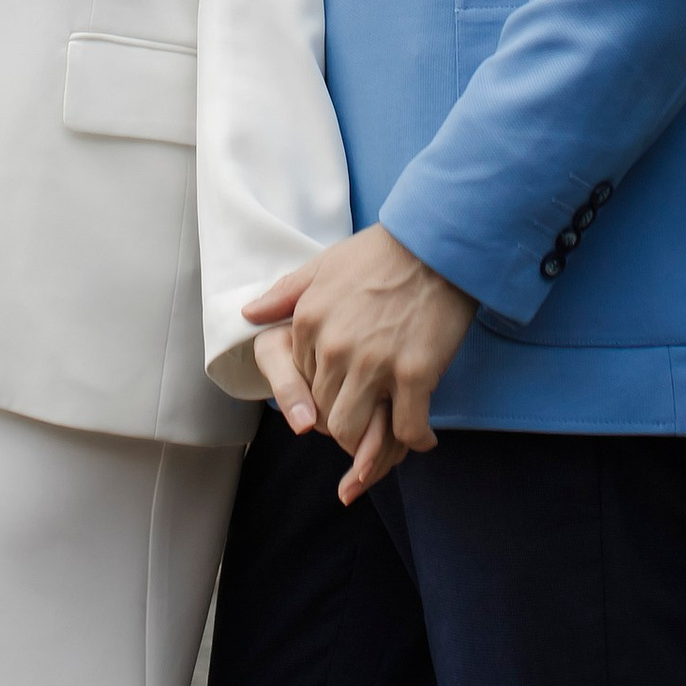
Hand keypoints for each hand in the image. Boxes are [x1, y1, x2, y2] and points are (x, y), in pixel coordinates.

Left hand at [244, 228, 474, 504]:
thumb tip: (249, 314)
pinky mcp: (414, 374)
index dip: (320, 397)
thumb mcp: (323, 265)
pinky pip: (405, 430)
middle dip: (342, 425)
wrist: (436, 241)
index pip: (300, 385)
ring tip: (387, 435)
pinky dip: (415, 441)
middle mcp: (334, 348)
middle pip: (323, 415)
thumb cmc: (381, 252)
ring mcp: (374, 363)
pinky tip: (423, 437)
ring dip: (370, 444)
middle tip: (367, 422)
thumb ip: (284, 294)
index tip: (344, 395)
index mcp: (308, 322)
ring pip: (354, 432)